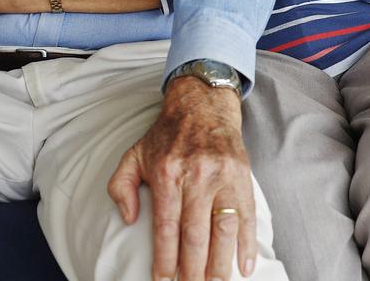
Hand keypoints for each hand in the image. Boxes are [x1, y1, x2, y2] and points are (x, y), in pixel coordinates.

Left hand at [108, 77, 256, 280]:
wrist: (202, 105)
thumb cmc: (166, 136)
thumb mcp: (133, 154)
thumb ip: (121, 186)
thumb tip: (127, 218)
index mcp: (167, 173)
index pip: (166, 225)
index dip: (165, 257)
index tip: (163, 280)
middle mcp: (196, 176)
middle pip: (195, 234)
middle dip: (192, 269)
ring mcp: (222, 177)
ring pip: (222, 229)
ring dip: (220, 263)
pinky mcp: (242, 177)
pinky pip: (246, 216)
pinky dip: (247, 245)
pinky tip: (244, 267)